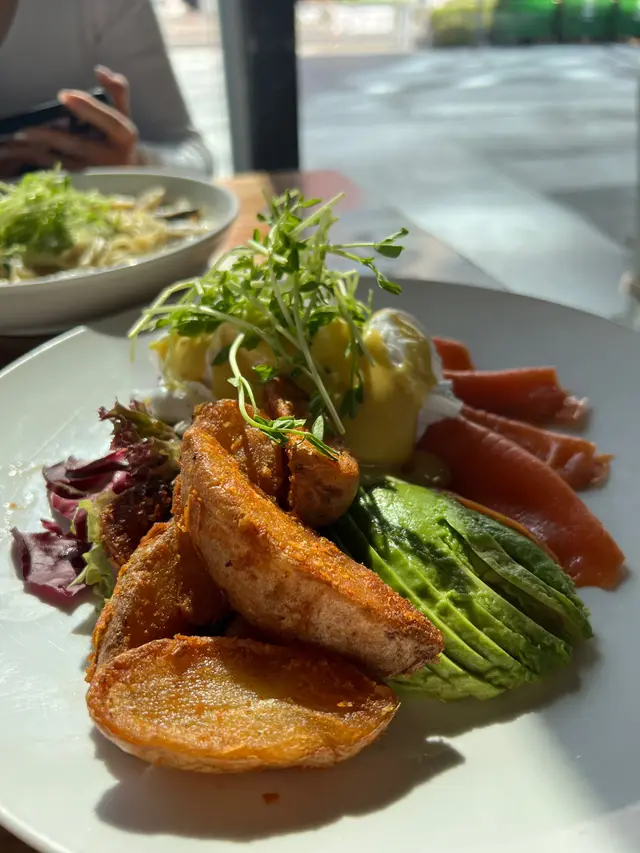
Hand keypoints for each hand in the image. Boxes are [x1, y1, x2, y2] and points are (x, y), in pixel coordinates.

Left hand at [1, 66, 140, 172]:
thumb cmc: (120, 139)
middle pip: (78, 145)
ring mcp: (97, 172)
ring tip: (19, 141)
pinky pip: (60, 172)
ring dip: (39, 152)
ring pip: (64, 161)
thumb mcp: (125, 114)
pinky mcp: (85, 183)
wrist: (129, 174)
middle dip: (51, 136)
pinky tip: (24, 154)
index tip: (64, 95)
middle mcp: (111, 156)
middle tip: (26, 129)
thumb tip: (100, 70)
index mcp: (124, 136)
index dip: (87, 108)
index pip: (108, 120)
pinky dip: (41, 162)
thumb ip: (117, 91)